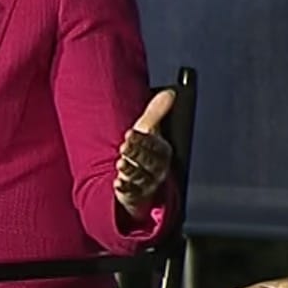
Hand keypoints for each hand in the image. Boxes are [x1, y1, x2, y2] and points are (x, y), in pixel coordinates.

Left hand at [114, 89, 174, 214]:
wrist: (136, 175)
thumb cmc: (143, 149)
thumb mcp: (147, 129)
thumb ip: (157, 112)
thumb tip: (171, 92)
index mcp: (163, 152)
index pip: (156, 146)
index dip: (143, 140)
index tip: (130, 133)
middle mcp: (158, 169)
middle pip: (149, 162)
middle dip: (137, 154)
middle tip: (124, 146)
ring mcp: (147, 183)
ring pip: (141, 176)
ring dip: (131, 169)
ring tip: (120, 163)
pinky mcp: (135, 194)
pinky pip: (132, 192)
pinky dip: (124, 187)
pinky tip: (117, 183)